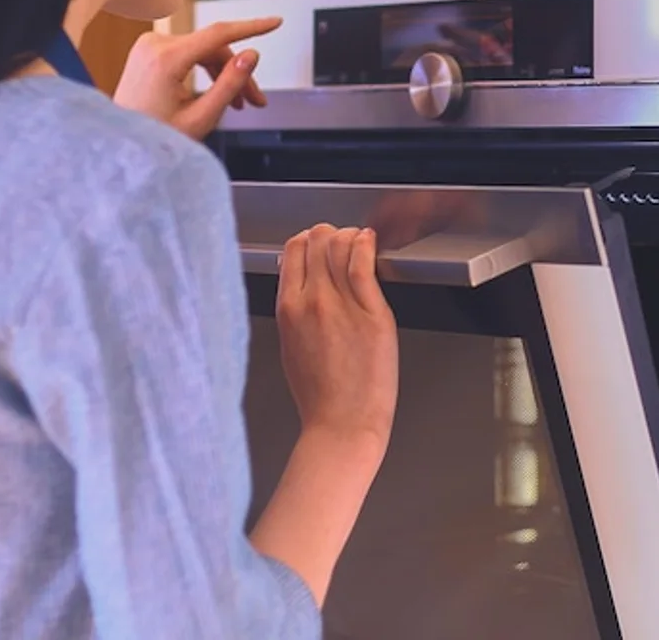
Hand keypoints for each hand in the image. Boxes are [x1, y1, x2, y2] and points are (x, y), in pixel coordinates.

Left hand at [113, 17, 281, 139]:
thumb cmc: (155, 136)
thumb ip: (230, 83)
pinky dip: (207, 70)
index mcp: (166, 59)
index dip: (252, 27)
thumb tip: (251, 55)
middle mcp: (154, 45)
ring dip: (224, 73)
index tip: (274, 22)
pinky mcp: (149, 51)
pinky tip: (218, 91)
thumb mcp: (201, 116)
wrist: (123, 143)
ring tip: (240, 103)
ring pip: (204, 51)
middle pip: (213, 48)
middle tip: (255, 99)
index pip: (219, 34)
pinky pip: (190, 53)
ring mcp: (149, 46)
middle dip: (238, 71)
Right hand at [276, 224, 398, 454]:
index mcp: (287, 308)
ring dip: (352, 236)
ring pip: (340, 245)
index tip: (322, 242)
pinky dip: (367, 243)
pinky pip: (363, 263)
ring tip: (361, 241)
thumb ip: (295, 311)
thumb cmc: (320, 395)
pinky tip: (371, 242)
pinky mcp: (371, 313)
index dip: (310, 239)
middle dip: (332, 234)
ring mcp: (340, 305)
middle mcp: (310, 301)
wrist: (341, 424)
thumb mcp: (292, 345)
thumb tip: (301, 287)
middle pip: (317, 240)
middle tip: (345, 241)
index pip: (294, 250)